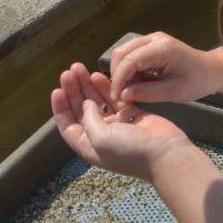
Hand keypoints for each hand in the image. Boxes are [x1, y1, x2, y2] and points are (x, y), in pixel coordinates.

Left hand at [50, 62, 198, 181]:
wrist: (165, 154)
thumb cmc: (130, 151)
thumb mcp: (100, 138)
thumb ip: (89, 119)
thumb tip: (87, 104)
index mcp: (89, 146)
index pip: (68, 125)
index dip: (60, 108)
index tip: (57, 90)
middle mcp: (100, 135)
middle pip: (81, 109)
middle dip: (73, 91)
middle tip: (69, 72)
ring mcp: (116, 124)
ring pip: (97, 101)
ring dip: (87, 85)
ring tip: (79, 68)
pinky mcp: (131, 114)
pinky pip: (114, 98)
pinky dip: (105, 87)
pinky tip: (98, 75)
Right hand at [109, 31, 220, 104]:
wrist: (213, 70)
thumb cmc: (197, 81)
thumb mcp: (173, 92)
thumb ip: (147, 93)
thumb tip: (123, 95)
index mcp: (161, 48)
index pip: (129, 61)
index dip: (119, 80)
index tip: (117, 98)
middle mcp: (153, 38)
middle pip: (121, 53)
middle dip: (117, 74)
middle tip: (121, 95)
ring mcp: (152, 38)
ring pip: (123, 52)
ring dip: (122, 71)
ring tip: (129, 90)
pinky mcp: (151, 43)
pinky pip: (131, 54)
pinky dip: (129, 69)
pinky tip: (137, 82)